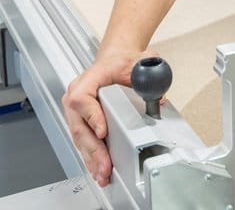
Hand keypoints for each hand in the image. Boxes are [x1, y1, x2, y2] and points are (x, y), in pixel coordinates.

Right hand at [61, 50, 150, 185]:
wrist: (116, 61)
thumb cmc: (121, 62)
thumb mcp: (138, 62)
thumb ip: (148, 77)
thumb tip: (158, 100)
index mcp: (88, 79)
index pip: (82, 98)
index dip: (91, 116)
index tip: (102, 131)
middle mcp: (77, 95)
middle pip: (79, 126)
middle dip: (93, 149)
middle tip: (105, 165)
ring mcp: (76, 111)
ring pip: (80, 138)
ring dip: (91, 158)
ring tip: (102, 174)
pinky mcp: (81, 122)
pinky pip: (83, 142)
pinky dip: (91, 158)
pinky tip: (98, 170)